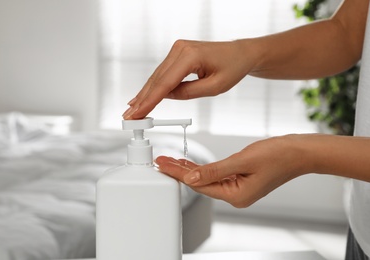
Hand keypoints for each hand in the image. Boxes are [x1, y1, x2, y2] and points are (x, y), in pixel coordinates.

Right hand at [123, 39, 255, 118]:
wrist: (241, 54)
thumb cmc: (233, 67)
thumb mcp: (215, 87)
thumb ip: (188, 93)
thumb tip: (167, 97)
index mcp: (190, 55)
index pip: (165, 83)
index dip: (149, 101)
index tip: (137, 113)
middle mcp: (180, 49)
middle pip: (156, 79)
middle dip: (142, 99)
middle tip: (128, 116)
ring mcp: (177, 49)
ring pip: (157, 77)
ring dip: (145, 94)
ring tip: (132, 110)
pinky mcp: (177, 53)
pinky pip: (163, 73)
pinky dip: (154, 87)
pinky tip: (142, 96)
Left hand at [155, 135, 307, 207]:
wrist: (300, 152)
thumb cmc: (279, 155)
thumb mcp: (242, 160)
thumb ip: (215, 170)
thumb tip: (192, 178)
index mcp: (236, 195)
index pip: (199, 184)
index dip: (178, 174)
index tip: (163, 165)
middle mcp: (236, 195)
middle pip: (201, 183)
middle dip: (180, 172)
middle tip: (162, 161)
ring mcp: (239, 188)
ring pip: (207, 178)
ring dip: (190, 169)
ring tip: (171, 161)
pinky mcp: (241, 179)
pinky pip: (217, 174)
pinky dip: (203, 168)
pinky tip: (192, 164)